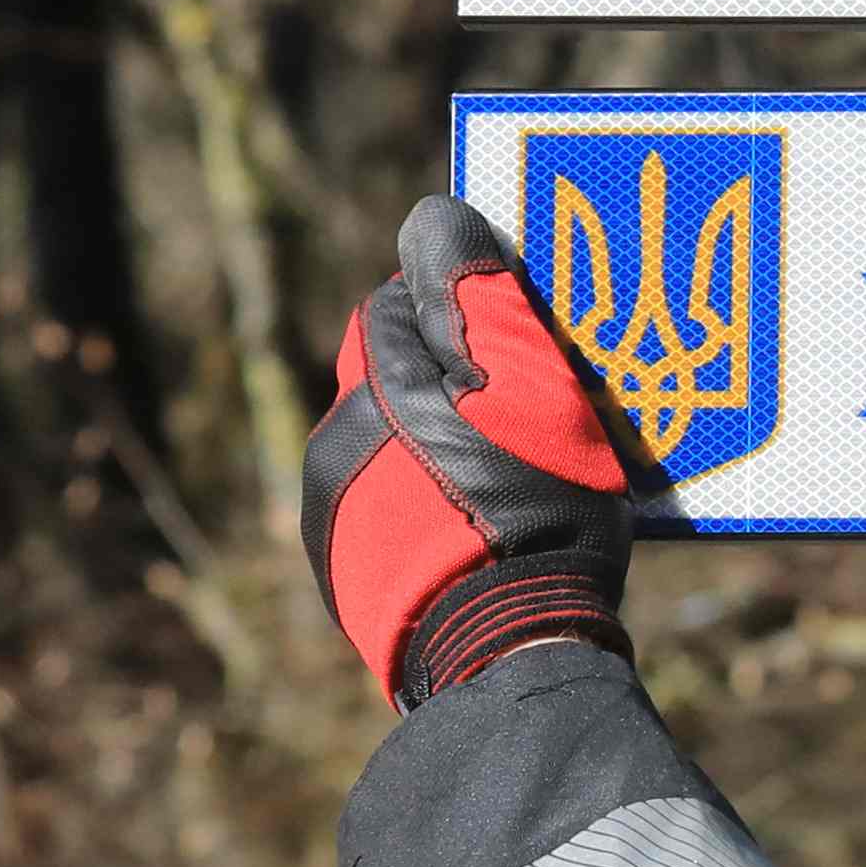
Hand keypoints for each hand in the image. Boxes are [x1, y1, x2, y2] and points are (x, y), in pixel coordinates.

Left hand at [302, 196, 659, 706]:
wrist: (502, 653)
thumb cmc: (531, 510)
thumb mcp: (533, 388)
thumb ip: (478, 296)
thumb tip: (433, 213)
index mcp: (377, 385)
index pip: (398, 303)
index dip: (458, 312)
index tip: (515, 340)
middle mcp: (337, 440)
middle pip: (387, 378)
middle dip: (442, 383)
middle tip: (521, 416)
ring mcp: (332, 514)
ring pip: (382, 447)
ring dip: (429, 449)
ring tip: (504, 486)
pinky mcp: (344, 577)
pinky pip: (380, 515)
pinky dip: (418, 510)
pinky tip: (473, 535)